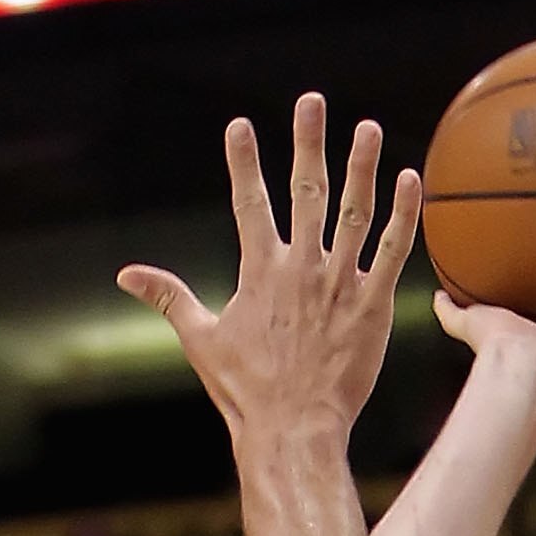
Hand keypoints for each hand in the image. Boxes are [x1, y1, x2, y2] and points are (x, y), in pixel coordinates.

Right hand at [118, 95, 421, 447]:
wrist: (292, 433)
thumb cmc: (245, 393)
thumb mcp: (200, 340)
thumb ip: (169, 297)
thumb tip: (126, 275)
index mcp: (259, 272)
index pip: (248, 203)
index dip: (243, 162)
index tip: (240, 125)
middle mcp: (301, 268)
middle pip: (305, 191)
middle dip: (307, 142)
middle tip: (310, 101)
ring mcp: (340, 284)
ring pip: (354, 213)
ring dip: (361, 166)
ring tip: (367, 128)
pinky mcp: (372, 307)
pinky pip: (393, 252)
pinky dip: (403, 215)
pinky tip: (409, 179)